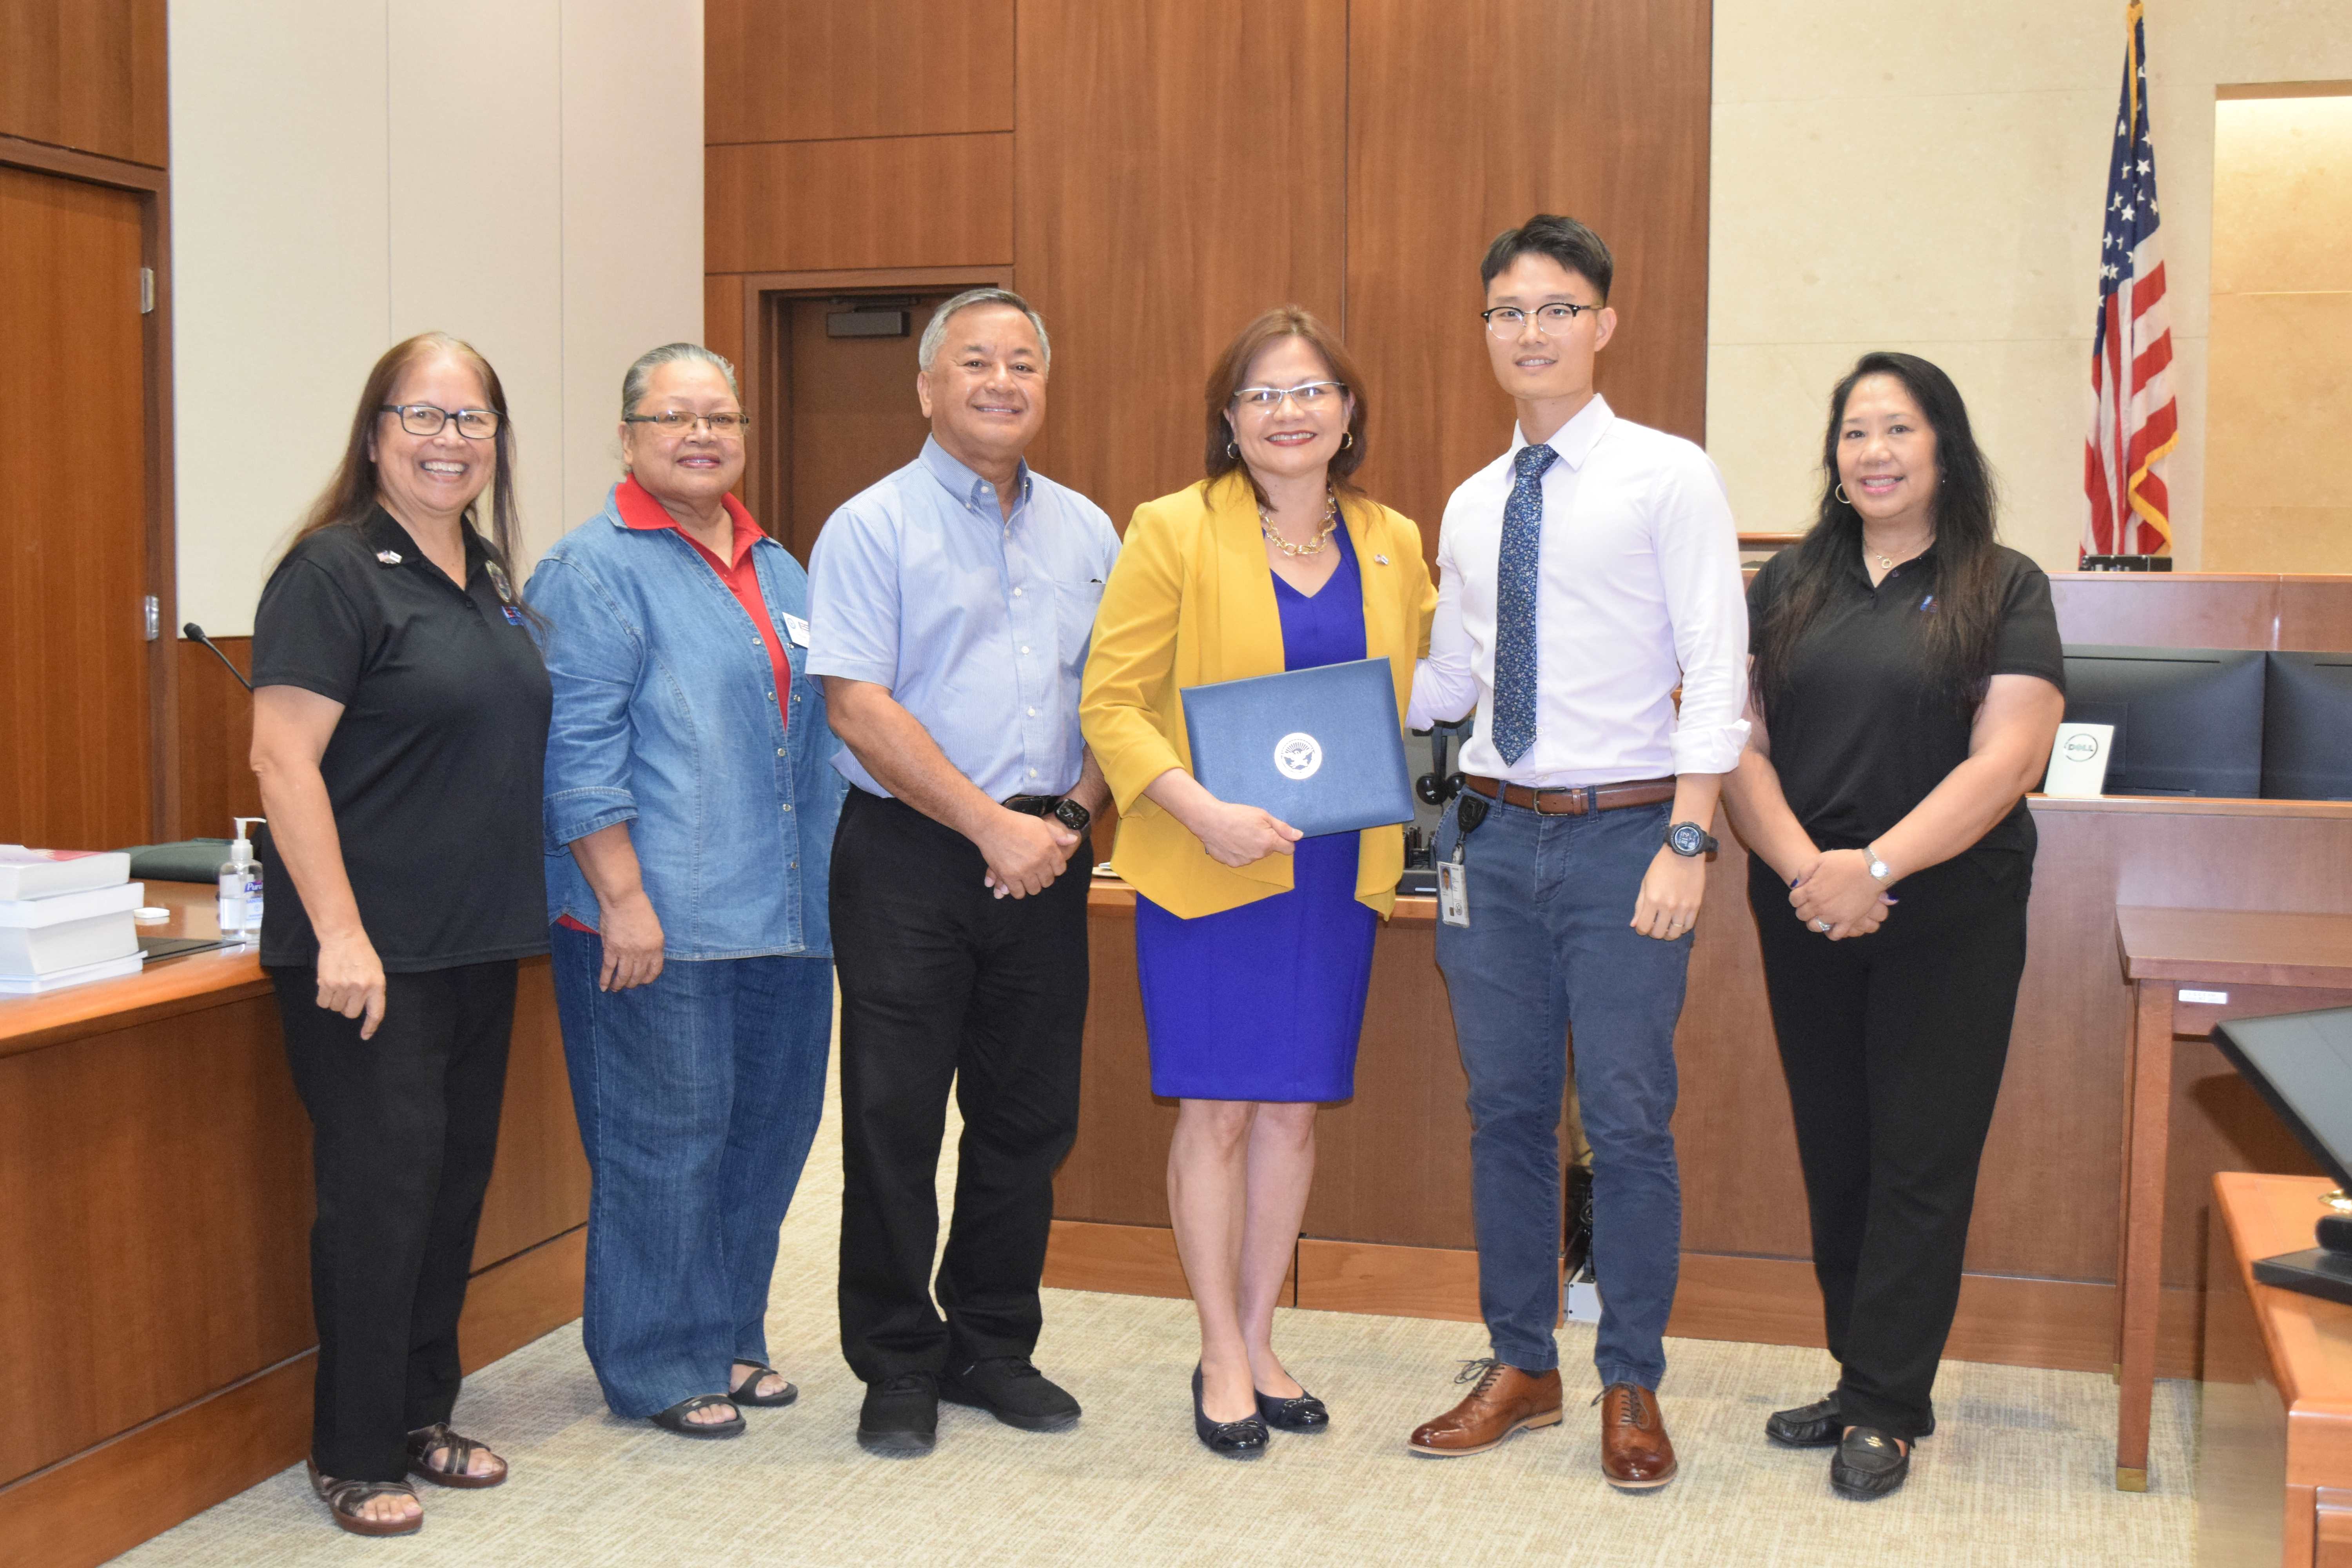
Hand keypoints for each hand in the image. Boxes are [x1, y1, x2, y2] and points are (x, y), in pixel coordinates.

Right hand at [314, 928, 387, 1039]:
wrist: (343, 937)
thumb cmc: (361, 954)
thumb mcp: (375, 971)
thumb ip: (372, 990)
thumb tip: (365, 1010)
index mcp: (377, 985)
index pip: (375, 1013)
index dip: (370, 1027)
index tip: (365, 1036)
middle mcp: (361, 988)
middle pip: (350, 1013)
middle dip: (348, 1006)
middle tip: (347, 992)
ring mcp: (343, 986)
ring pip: (336, 1008)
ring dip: (335, 1000)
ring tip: (338, 983)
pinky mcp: (327, 983)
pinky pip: (323, 1003)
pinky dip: (323, 997)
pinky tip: (327, 984)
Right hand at [595, 891, 664, 990]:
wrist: (623, 900)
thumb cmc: (639, 908)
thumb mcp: (653, 927)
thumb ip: (651, 943)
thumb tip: (645, 957)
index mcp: (656, 946)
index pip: (654, 970)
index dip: (648, 978)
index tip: (643, 980)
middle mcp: (643, 953)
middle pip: (638, 975)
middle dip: (633, 983)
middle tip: (628, 985)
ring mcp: (626, 952)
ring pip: (623, 976)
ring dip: (619, 984)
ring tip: (616, 988)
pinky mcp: (611, 950)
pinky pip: (608, 969)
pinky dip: (605, 980)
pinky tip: (603, 987)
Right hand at [978, 808, 1079, 898]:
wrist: (992, 825)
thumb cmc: (1016, 822)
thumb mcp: (1041, 824)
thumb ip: (1057, 834)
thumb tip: (1073, 840)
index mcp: (1049, 848)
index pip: (1060, 869)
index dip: (1054, 868)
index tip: (1047, 866)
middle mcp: (1039, 861)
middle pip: (1048, 881)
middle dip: (1043, 878)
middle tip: (1035, 872)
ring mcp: (1024, 870)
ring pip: (1034, 889)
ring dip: (1031, 885)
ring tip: (1026, 878)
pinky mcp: (1009, 876)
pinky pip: (1019, 893)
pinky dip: (1018, 891)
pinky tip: (1015, 884)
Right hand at [1184, 797, 1302, 867]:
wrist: (1210, 820)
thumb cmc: (1236, 814)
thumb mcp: (1263, 815)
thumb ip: (1282, 828)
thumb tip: (1299, 836)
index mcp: (1269, 842)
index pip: (1288, 849)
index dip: (1285, 840)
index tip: (1276, 833)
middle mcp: (1259, 855)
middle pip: (1270, 850)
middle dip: (1265, 841)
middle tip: (1252, 828)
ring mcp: (1245, 861)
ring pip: (1256, 854)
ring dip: (1252, 846)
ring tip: (1239, 833)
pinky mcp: (1233, 864)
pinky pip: (1242, 858)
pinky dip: (1239, 851)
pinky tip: (1231, 840)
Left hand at [1631, 845, 1706, 939]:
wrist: (1684, 853)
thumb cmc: (1661, 866)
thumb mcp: (1645, 883)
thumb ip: (1639, 905)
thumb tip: (1633, 924)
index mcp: (1652, 900)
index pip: (1644, 927)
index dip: (1641, 930)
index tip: (1642, 926)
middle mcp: (1668, 906)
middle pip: (1659, 933)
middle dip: (1653, 932)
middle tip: (1654, 925)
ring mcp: (1683, 907)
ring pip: (1675, 934)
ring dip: (1668, 933)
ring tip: (1666, 926)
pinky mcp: (1696, 906)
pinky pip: (1688, 926)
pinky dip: (1681, 928)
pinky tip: (1677, 922)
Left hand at [1789, 849, 1893, 939]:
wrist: (1871, 870)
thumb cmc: (1846, 862)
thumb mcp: (1821, 859)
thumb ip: (1805, 871)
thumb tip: (1797, 883)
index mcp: (1810, 890)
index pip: (1793, 900)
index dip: (1797, 896)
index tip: (1803, 894)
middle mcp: (1818, 905)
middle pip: (1801, 914)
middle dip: (1803, 908)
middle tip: (1812, 903)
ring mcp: (1833, 915)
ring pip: (1814, 926)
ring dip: (1814, 921)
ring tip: (1820, 915)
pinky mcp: (1848, 921)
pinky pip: (1835, 934)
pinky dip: (1831, 932)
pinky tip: (1832, 925)